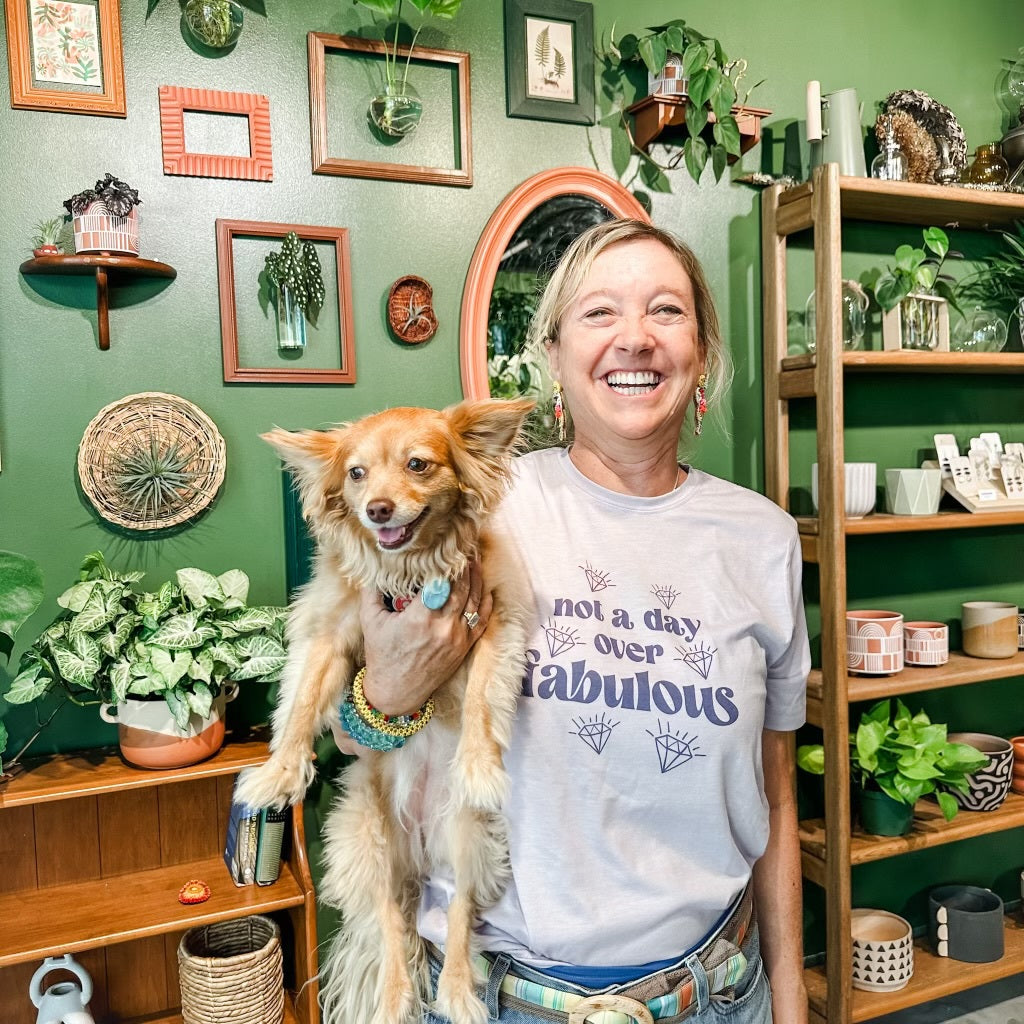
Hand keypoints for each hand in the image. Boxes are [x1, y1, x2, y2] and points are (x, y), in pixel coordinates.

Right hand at [359, 561, 492, 716]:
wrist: (395, 691)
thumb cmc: (381, 655)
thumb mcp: (370, 621)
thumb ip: (372, 591)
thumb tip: (373, 566)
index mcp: (420, 618)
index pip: (441, 581)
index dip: (447, 563)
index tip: (448, 547)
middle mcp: (443, 627)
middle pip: (462, 588)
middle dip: (465, 566)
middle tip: (465, 548)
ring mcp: (457, 638)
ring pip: (474, 601)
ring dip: (476, 579)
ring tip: (475, 561)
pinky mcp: (464, 647)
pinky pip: (481, 620)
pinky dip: (485, 603)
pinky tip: (485, 588)